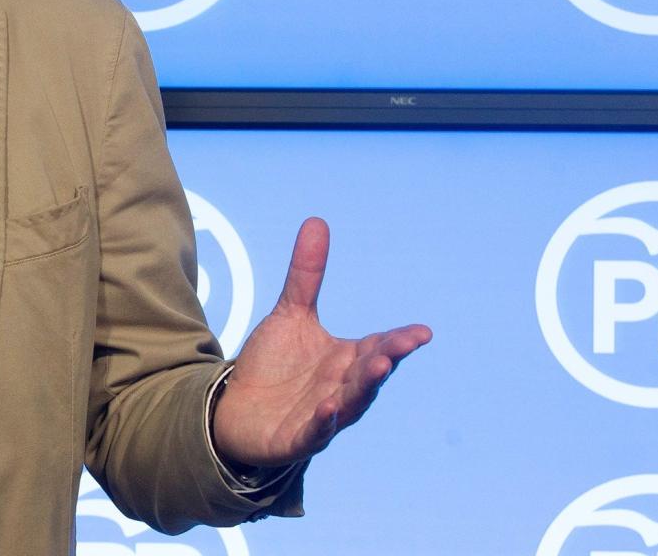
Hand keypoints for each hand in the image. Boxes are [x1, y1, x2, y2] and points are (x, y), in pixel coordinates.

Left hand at [211, 217, 431, 469]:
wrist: (235, 408)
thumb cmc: (273, 365)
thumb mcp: (289, 314)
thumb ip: (306, 275)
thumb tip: (316, 220)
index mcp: (346, 360)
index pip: (379, 347)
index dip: (399, 341)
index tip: (422, 332)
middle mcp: (342, 388)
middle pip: (369, 374)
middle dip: (384, 360)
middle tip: (398, 347)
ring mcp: (322, 415)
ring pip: (350, 404)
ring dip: (363, 389)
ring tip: (377, 368)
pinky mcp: (297, 437)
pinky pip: (315, 432)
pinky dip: (323, 421)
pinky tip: (328, 408)